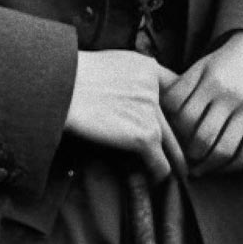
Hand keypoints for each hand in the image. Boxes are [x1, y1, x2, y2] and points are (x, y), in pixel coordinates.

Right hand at [65, 50, 186, 184]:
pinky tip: (156, 180)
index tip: (177, 124)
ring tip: (178, 172)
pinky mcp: (146, 135)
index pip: (174, 88)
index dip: (176, 109)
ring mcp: (152, 112)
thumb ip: (126, 78)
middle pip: (177, 119)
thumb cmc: (69, 77)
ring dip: (174, 160)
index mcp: (146, 67)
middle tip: (185, 154)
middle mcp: (154, 88)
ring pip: (172, 144)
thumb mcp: (107, 63)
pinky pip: (161, 163)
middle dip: (181, 138)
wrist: (58, 87)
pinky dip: (159, 174)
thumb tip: (124, 96)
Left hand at [162, 31, 242, 178]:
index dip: (171, 130)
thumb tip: (156, 116)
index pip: (182, 114)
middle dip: (188, 154)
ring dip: (207, 165)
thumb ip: (180, 89)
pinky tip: (220, 166)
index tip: (168, 137)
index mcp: (209, 79)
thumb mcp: (199, 67)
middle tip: (180, 159)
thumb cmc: (222, 62)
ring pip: (225, 149)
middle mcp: (230, 94)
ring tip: (197, 169)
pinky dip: (232, 166)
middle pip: (202, 136)